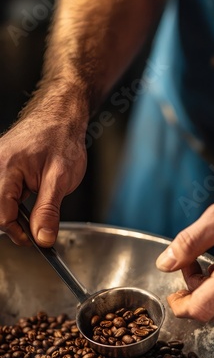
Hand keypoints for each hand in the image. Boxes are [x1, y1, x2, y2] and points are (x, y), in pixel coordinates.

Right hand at [0, 105, 87, 246]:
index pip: (2, 215)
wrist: (62, 116)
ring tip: (36, 212)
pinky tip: (30, 200)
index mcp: (5, 169)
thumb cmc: (62, 139)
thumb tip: (42, 238)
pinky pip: (3, 193)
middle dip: (15, 225)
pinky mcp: (2, 168)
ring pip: (0, 203)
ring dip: (15, 214)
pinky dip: (15, 203)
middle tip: (38, 230)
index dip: (19, 233)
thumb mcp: (60, 179)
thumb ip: (49, 210)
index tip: (35, 241)